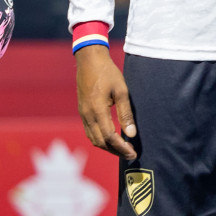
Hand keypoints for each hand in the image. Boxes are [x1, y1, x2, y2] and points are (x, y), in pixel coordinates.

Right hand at [74, 44, 137, 159]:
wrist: (89, 61)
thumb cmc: (108, 73)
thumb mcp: (122, 91)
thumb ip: (126, 113)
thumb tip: (131, 134)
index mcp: (97, 110)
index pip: (109, 137)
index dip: (121, 148)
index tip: (133, 153)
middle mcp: (87, 115)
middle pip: (100, 142)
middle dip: (116, 151)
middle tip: (130, 154)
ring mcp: (83, 114)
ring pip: (93, 139)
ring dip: (107, 147)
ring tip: (123, 149)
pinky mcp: (82, 112)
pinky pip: (90, 132)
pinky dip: (100, 139)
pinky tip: (111, 139)